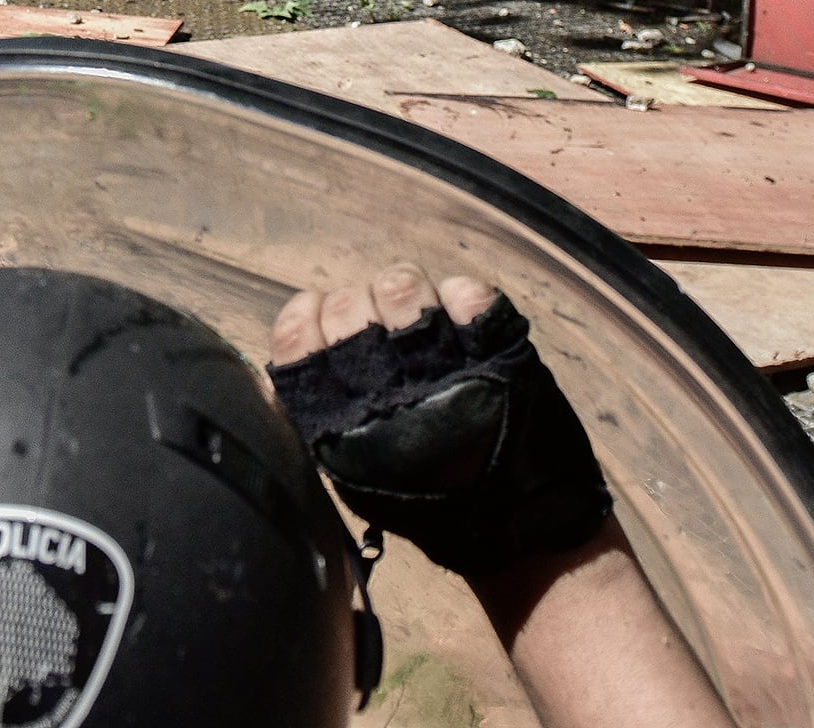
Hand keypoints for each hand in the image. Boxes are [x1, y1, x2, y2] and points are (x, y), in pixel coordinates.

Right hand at [268, 264, 609, 578]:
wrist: (517, 529)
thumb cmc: (429, 503)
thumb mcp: (356, 474)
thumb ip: (323, 418)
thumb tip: (301, 354)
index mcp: (341, 422)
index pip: (296, 335)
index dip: (307, 316)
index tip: (323, 319)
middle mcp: (384, 392)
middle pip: (348, 304)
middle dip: (360, 305)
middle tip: (381, 326)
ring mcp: (443, 370)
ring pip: (402, 285)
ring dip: (409, 293)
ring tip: (422, 319)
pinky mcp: (499, 355)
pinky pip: (467, 294)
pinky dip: (464, 298)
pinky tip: (465, 320)